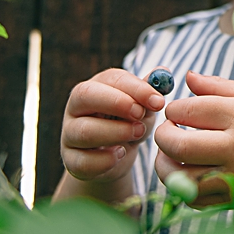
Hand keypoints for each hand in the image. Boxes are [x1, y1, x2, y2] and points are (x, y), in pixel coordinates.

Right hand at [61, 67, 168, 182]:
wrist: (114, 159)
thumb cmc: (128, 125)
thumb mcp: (141, 108)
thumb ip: (148, 93)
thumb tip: (163, 72)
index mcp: (94, 87)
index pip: (109, 79)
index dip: (134, 88)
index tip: (158, 101)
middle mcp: (75, 107)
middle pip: (84, 95)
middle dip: (116, 103)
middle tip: (140, 114)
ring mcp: (70, 134)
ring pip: (84, 130)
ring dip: (115, 132)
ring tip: (138, 134)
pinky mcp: (72, 161)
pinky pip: (84, 161)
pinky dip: (105, 160)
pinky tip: (121, 154)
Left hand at [153, 70, 233, 207]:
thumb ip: (216, 86)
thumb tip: (185, 76)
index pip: (188, 111)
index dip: (173, 110)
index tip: (177, 111)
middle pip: (179, 145)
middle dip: (162, 135)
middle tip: (168, 130)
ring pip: (180, 178)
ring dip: (165, 163)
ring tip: (171, 152)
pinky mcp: (233, 199)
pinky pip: (192, 199)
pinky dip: (180, 187)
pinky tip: (185, 171)